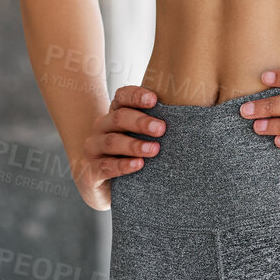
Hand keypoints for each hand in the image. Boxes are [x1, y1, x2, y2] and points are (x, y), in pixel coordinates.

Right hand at [73, 85, 165, 210]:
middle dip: (141, 122)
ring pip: (112, 141)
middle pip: (118, 117)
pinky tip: (138, 165)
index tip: (154, 99)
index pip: (121, 97)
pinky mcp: (90, 172)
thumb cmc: (126, 155)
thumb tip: (189, 118)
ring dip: (134, 145)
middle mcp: (101, 127)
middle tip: (161, 128)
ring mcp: (93, 149)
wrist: (98, 184)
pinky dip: (123, 165)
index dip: (136, 96)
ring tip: (154, 149)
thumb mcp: (138, 137)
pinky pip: (106, 166)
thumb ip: (154, 126)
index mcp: (114, 114)